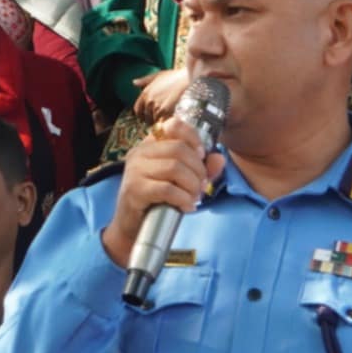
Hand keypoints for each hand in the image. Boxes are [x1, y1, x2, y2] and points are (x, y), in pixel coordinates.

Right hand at [101, 114, 225, 268]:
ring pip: (174, 168)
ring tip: (194, 196)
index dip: (193, 138)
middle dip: (198, 169)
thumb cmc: (158, 200)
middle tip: (202, 186)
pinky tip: (187, 207)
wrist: (132, 227)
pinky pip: (167, 189)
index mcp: (151, 144)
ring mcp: (135, 170)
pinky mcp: (135, 190)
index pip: (173, 125)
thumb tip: (219, 158)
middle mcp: (140, 152)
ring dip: (192, 185)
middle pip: (179, 149)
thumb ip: (202, 169)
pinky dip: (183, 199)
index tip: (202, 156)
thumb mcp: (182, 181)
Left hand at [134, 67, 189, 123]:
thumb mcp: (158, 75)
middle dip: (152, 119)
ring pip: (155, 122)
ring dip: (161, 123)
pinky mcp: (167, 113)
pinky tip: (172, 121)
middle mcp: (149, 101)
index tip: (147, 117)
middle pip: (147, 118)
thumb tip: (134, 82)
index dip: (142, 115)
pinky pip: (163, 124)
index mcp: (146, 92)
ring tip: (168, 120)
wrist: (191, 79)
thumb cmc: (176, 77)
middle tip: (161, 119)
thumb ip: (145, 80)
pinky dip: (166, 124)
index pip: (137, 110)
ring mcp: (158, 107)